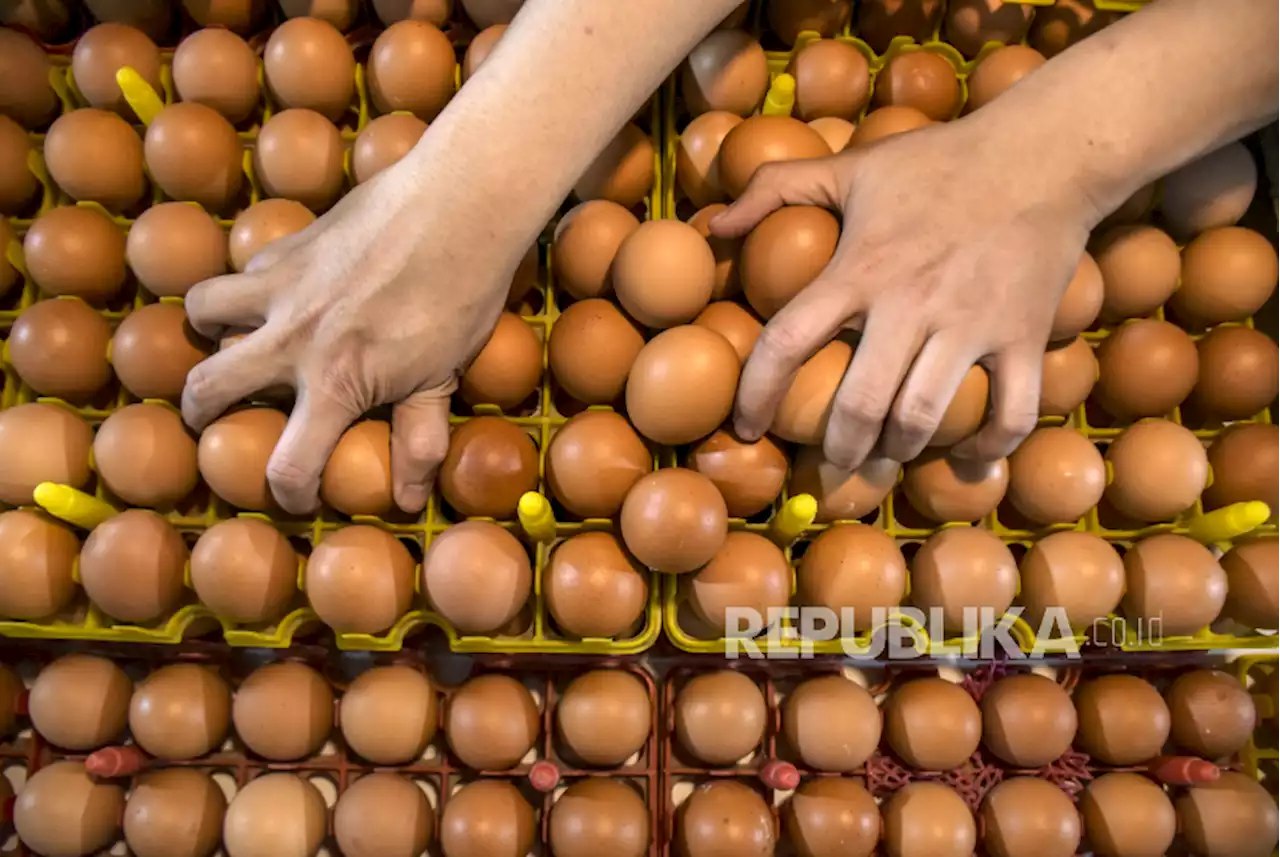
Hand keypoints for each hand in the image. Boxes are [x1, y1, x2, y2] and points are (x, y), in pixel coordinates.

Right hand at [182, 168, 522, 514]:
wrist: (458, 208)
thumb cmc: (459, 298)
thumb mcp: (442, 380)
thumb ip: (418, 441)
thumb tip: (406, 499)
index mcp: (333, 384)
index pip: (288, 465)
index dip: (289, 494)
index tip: (299, 496)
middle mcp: (291, 339)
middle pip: (206, 388)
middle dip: (201, 414)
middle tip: (214, 418)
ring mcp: (281, 287)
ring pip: (201, 309)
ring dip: (208, 331)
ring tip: (228, 340)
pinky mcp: (287, 245)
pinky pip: (243, 269)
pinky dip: (246, 286)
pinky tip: (275, 293)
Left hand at [711, 119, 1098, 468]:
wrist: (1044, 153)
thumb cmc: (937, 162)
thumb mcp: (851, 165)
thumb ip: (775, 190)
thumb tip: (712, 225)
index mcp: (860, 268)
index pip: (788, 342)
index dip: (757, 393)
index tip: (746, 426)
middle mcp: (911, 303)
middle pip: (861, 404)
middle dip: (840, 448)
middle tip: (834, 459)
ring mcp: (971, 324)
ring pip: (926, 417)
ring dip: (902, 449)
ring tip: (890, 453)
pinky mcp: (1023, 335)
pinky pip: (1009, 412)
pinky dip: (988, 448)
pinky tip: (968, 456)